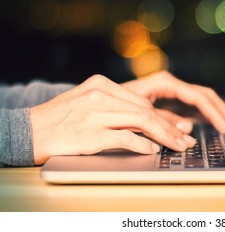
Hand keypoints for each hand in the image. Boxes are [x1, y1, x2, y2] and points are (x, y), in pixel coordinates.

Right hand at [30, 74, 195, 164]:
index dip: (164, 117)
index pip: (142, 102)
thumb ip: (117, 108)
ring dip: (163, 136)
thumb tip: (148, 123)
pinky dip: (142, 145)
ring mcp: (95, 113)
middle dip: (170, 128)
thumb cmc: (62, 119)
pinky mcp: (90, 133)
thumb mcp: (90, 103)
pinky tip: (152, 150)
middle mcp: (100, 95)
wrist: (30, 129)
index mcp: (102, 84)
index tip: (179, 128)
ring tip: (177, 146)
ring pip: (140, 121)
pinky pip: (124, 138)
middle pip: (145, 111)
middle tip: (184, 140)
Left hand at [122, 71, 224, 133]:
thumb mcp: (139, 113)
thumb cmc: (115, 103)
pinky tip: (215, 124)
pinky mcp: (170, 101)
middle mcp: (171, 85)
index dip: (215, 113)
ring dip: (218, 113)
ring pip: (202, 100)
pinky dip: (205, 116)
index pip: (199, 97)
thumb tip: (187, 131)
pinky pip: (193, 107)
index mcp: (165, 82)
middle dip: (222, 112)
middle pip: (205, 96)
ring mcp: (172, 92)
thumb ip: (163, 121)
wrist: (100, 102)